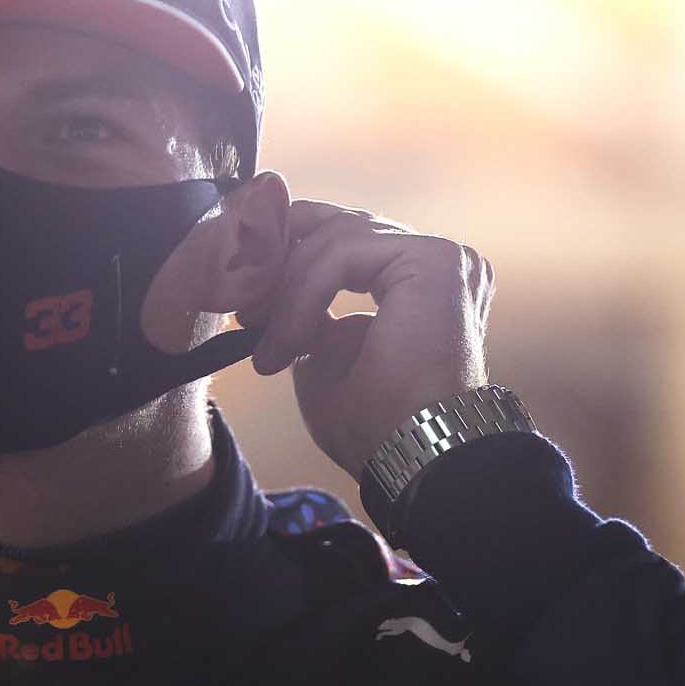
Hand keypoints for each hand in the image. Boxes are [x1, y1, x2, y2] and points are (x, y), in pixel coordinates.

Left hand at [237, 201, 493, 481]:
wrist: (413, 458)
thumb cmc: (376, 426)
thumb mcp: (324, 357)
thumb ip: (308, 315)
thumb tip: (270, 291)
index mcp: (420, 278)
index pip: (341, 240)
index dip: (287, 263)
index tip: (247, 310)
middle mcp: (437, 259)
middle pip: (336, 227)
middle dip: (280, 266)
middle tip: (244, 312)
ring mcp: (440, 255)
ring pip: (333, 239)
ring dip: (286, 291)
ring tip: (266, 342)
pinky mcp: (433, 259)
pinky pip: (342, 253)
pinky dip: (303, 296)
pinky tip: (290, 342)